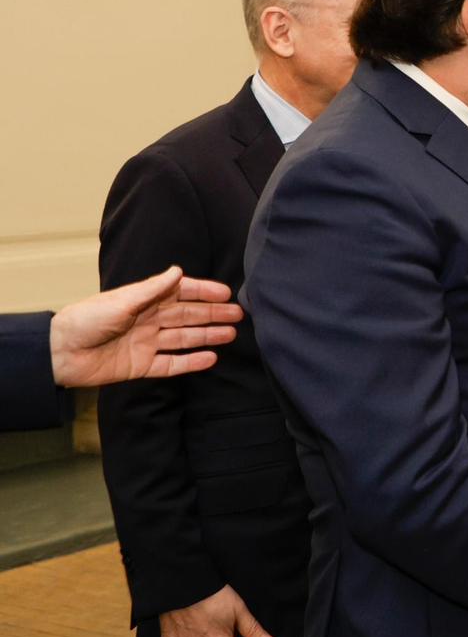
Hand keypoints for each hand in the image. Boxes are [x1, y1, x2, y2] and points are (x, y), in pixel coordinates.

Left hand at [50, 267, 243, 387]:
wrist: (59, 353)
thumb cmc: (86, 320)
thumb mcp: (122, 301)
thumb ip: (153, 289)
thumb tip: (178, 271)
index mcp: (144, 301)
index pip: (180, 293)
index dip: (203, 292)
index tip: (226, 294)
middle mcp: (148, 321)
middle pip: (187, 316)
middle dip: (212, 314)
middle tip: (238, 315)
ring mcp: (146, 344)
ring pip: (184, 339)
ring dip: (207, 335)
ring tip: (230, 334)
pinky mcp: (141, 366)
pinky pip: (171, 364)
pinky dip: (191, 362)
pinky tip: (210, 358)